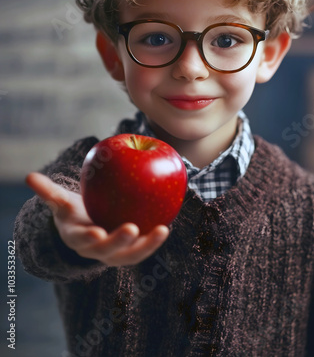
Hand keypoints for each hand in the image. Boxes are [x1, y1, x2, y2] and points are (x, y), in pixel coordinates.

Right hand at [25, 172, 169, 266]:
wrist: (88, 228)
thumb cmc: (75, 210)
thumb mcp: (61, 202)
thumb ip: (48, 191)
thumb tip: (29, 177)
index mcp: (76, 238)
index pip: (81, 238)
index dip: (88, 236)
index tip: (96, 231)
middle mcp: (95, 250)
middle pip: (107, 251)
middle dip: (119, 242)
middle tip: (132, 228)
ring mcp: (114, 254)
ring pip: (130, 255)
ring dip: (147, 246)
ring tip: (162, 230)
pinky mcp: (129, 252)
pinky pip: (143, 248)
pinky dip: (154, 241)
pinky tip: (166, 226)